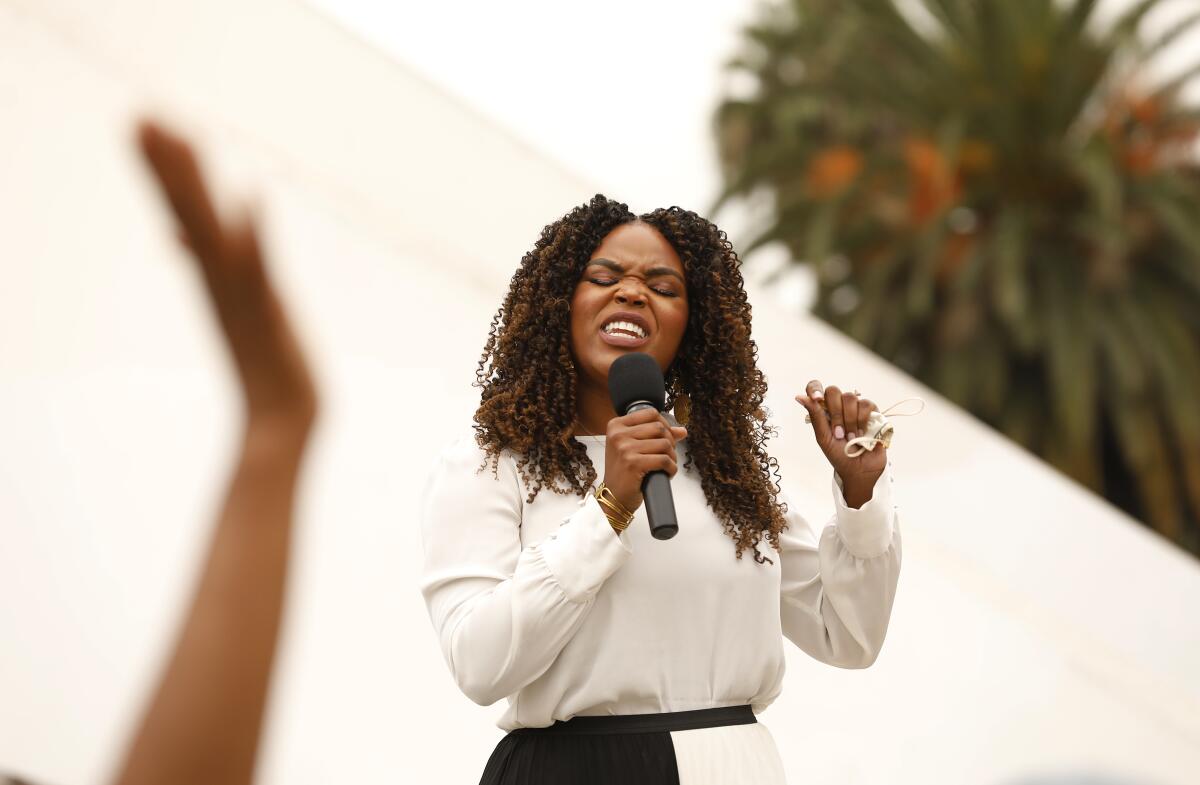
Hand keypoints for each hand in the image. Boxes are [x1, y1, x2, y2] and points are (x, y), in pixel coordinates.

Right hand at [137, 119, 317, 437]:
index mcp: (212, 274)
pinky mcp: (271, 312)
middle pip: (187, 210)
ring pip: (212, 229)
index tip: (141, 120)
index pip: (181, 209)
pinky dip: (255, 234)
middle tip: (139, 113)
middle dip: (167, 163)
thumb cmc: (264, 362)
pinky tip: (252, 195)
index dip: (162, 168)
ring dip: (196, 185)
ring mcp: (241, 294)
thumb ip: (215, 264)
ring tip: (177, 136)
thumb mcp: (240, 304)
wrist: (280, 421)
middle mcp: (219, 279)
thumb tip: (177, 234)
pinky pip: (260, 268)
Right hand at [601, 408, 687, 511]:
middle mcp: (618, 434)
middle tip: (668, 454)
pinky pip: (664, 460)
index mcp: (616, 425)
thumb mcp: (633, 447)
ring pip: (664, 444)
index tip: (666, 437)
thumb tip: (682, 430)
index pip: (651, 413)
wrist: (613, 496)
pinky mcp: (633, 463)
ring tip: (667, 465)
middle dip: (670, 442)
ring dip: (672, 456)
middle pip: (659, 428)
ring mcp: (625, 448)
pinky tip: (667, 473)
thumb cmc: (623, 472)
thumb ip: (655, 435)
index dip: (665, 425)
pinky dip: (671, 468)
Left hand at [795, 380, 885, 497]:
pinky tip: (862, 433)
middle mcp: (839, 406)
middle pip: (833, 391)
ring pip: (850, 397)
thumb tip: (799, 396)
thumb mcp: (823, 437)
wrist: (860, 470)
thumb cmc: (839, 455)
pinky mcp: (872, 411)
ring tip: (851, 437)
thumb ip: (815, 416)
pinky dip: (862, 421)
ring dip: (849, 421)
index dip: (815, 389)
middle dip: (835, 414)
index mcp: (824, 410)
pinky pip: (865, 404)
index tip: (817, 399)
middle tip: (838, 433)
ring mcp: (856, 407)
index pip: (816, 388)